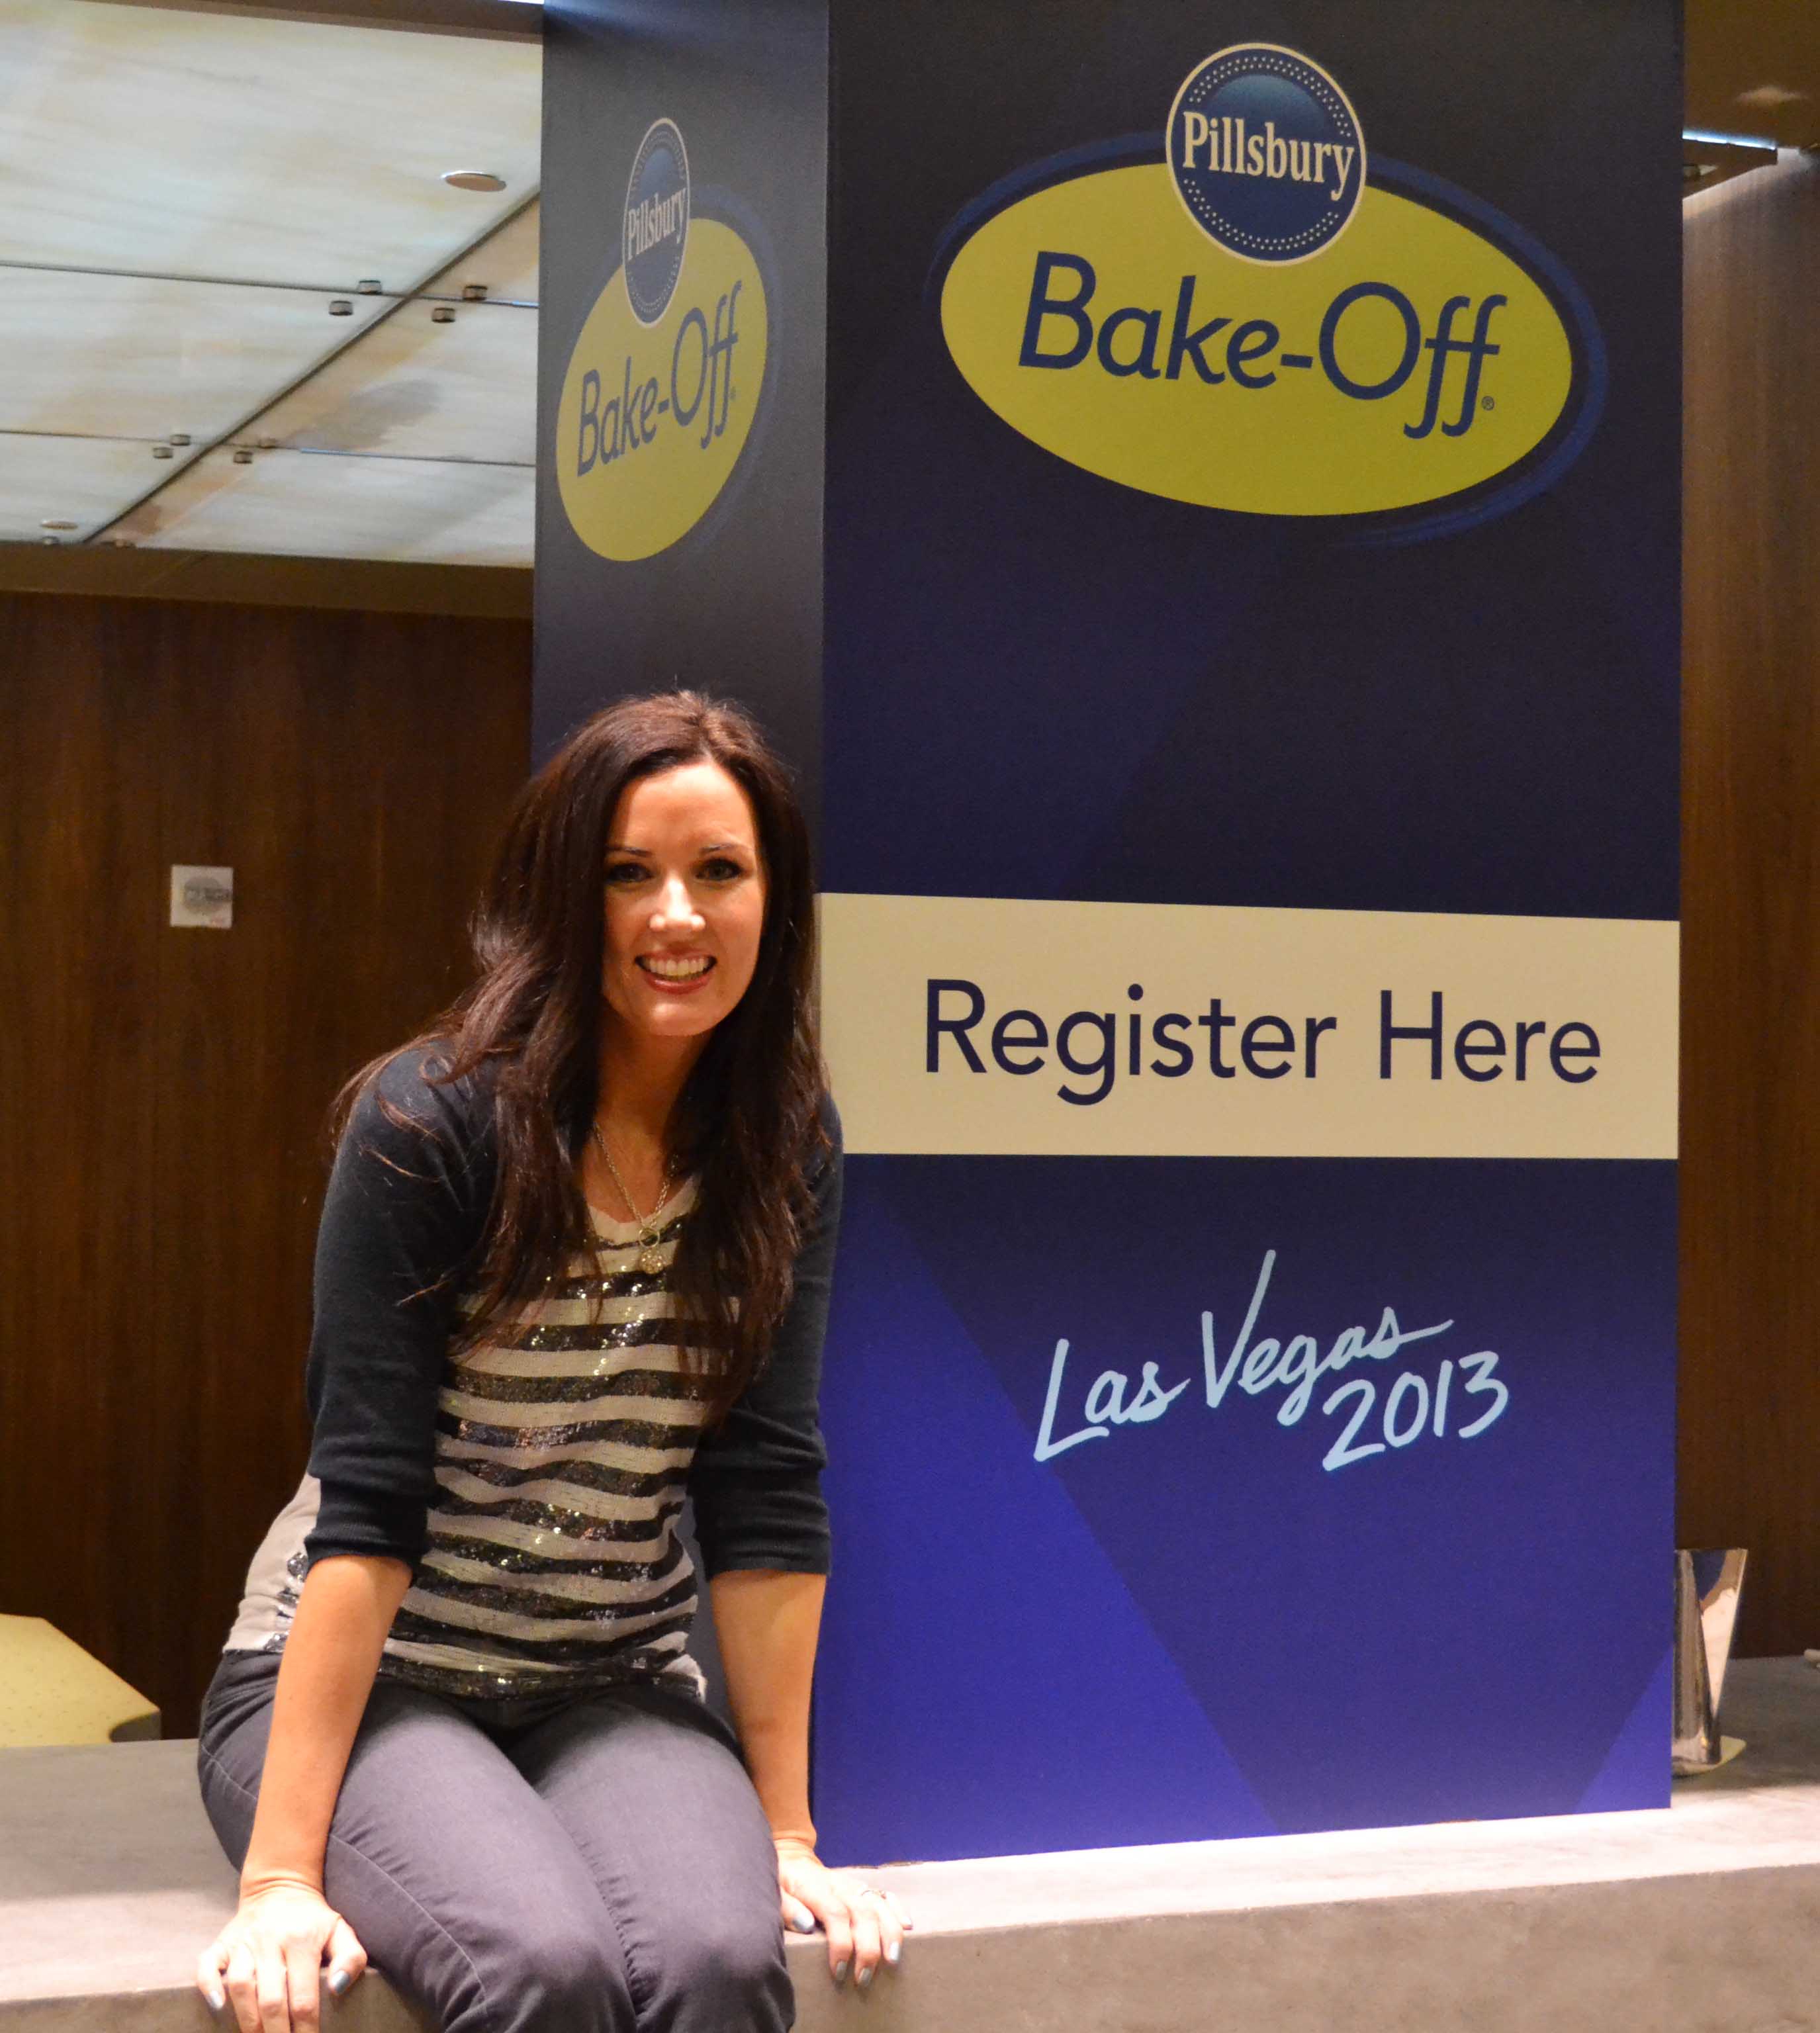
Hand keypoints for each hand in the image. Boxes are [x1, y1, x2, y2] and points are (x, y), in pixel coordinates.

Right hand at [196, 1880, 367, 2030]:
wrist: (281, 1885)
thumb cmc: (313, 1919)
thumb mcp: (340, 1931)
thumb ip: (351, 1957)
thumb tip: (338, 1988)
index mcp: (303, 1940)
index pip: (304, 1997)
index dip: (305, 2029)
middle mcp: (271, 1940)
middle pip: (271, 1998)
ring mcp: (244, 1941)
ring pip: (241, 1985)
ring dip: (247, 2019)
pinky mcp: (222, 1942)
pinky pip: (208, 1966)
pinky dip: (209, 1987)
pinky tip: (217, 2007)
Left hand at [775, 1837, 912, 1988]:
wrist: (792, 1857)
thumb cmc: (781, 1882)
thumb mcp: (773, 1892)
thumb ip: (786, 1908)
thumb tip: (806, 1924)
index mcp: (814, 1887)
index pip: (835, 1913)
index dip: (840, 1944)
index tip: (838, 1972)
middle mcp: (838, 1885)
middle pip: (863, 1912)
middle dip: (868, 1947)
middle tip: (864, 1978)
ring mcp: (852, 1885)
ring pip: (878, 1904)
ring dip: (889, 1932)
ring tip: (892, 1960)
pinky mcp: (861, 1886)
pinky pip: (885, 1894)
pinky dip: (897, 1909)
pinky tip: (907, 1927)